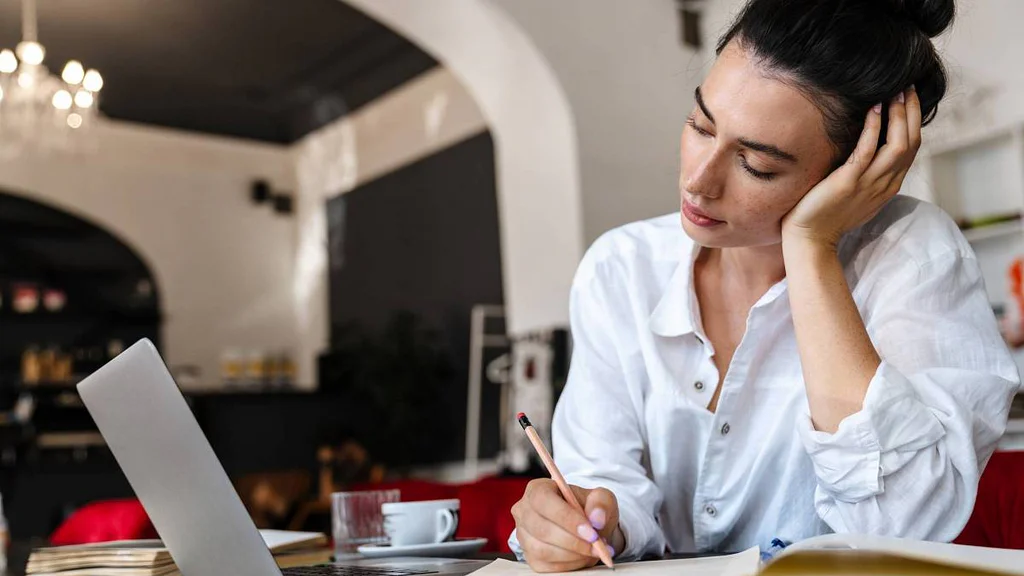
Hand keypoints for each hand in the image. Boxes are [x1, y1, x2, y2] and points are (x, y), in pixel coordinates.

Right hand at [511, 479, 622, 572]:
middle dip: (573, 541)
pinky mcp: (530, 557)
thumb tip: (596, 518)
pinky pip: (546, 566)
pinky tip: (581, 556)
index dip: (566, 517)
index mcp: (537, 489)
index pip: (543, 500)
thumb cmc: (589, 508)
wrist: (587, 528)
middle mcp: (524, 511)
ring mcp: (524, 536)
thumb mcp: (601, 498)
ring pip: (542, 550)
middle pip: (541, 529)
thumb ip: (601, 502)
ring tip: (592, 550)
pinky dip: (569, 564)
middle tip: (596, 546)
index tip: (590, 532)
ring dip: (573, 554)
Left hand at [782, 86, 921, 248]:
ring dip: (899, 115)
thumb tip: (865, 145)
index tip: (909, 96)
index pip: (912, 148)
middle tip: (908, 85)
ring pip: (898, 144)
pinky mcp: (849, 182)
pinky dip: (874, 127)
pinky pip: (868, 150)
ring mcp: (869, 183)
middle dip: (912, 112)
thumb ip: (866, 170)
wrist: (809, 239)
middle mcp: (885, 183)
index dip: (914, 120)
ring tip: (896, 91)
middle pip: (911, 142)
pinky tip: (874, 108)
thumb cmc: (825, 213)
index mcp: (889, 185)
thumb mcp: (855, 190)